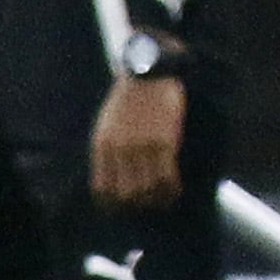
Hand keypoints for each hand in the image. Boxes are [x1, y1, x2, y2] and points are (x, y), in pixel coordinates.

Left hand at [90, 73, 184, 208]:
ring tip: (165, 200)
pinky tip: (176, 190)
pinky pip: (168, 177)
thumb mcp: (107, 124)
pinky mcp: (164, 143)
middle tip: (148, 205)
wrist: (148, 73)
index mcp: (102, 146)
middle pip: (126, 194)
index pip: (103, 188)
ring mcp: (142, 148)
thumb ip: (109, 148)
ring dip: (158, 200)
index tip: (124, 207)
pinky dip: (172, 189)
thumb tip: (115, 175)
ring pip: (148, 190)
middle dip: (137, 205)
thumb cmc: (128, 98)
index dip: (113, 204)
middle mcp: (119, 151)